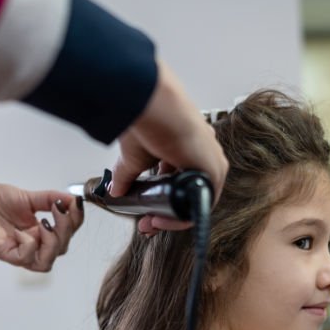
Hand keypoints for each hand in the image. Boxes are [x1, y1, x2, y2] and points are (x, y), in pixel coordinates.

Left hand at [0, 183, 82, 271]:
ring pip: (46, 263)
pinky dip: (30, 245)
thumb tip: (74, 199)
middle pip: (60, 251)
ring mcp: (16, 252)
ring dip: (52, 243)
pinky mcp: (2, 252)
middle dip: (66, 230)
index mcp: (38, 235)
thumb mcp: (28, 197)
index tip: (75, 203)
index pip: (65, 237)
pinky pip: (25, 259)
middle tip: (59, 209)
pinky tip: (24, 231)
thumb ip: (51, 199)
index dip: (75, 223)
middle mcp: (29, 246)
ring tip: (45, 222)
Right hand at [110, 58, 227, 236]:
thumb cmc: (147, 119)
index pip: (177, 182)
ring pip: (193, 201)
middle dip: (164, 214)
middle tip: (146, 224)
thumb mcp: (134, 156)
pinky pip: (202, 203)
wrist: (154, 106)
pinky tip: (163, 219)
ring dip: (172, 217)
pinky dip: (183, 216)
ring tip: (151, 222)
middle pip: (186, 195)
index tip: (144, 214)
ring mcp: (211, 162)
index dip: (160, 201)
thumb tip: (115, 190)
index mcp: (188, 148)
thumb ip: (127, 175)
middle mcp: (203, 155)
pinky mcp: (215, 169)